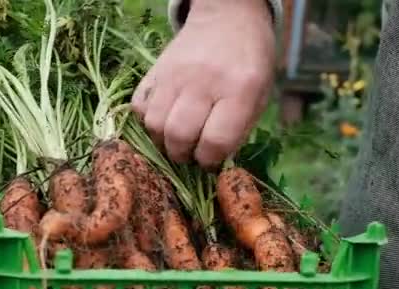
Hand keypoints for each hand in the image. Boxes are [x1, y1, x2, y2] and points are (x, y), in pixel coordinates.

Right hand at [131, 0, 276, 167]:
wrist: (227, 18)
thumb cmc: (250, 62)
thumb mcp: (259, 95)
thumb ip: (239, 130)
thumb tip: (214, 161)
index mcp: (239, 89)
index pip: (216, 141)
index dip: (211, 160)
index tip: (211, 161)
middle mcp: (203, 82)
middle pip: (179, 135)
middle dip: (183, 155)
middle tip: (190, 154)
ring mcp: (174, 74)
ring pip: (154, 124)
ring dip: (163, 141)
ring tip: (176, 140)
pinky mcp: (154, 70)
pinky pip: (138, 106)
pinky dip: (146, 121)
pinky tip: (163, 119)